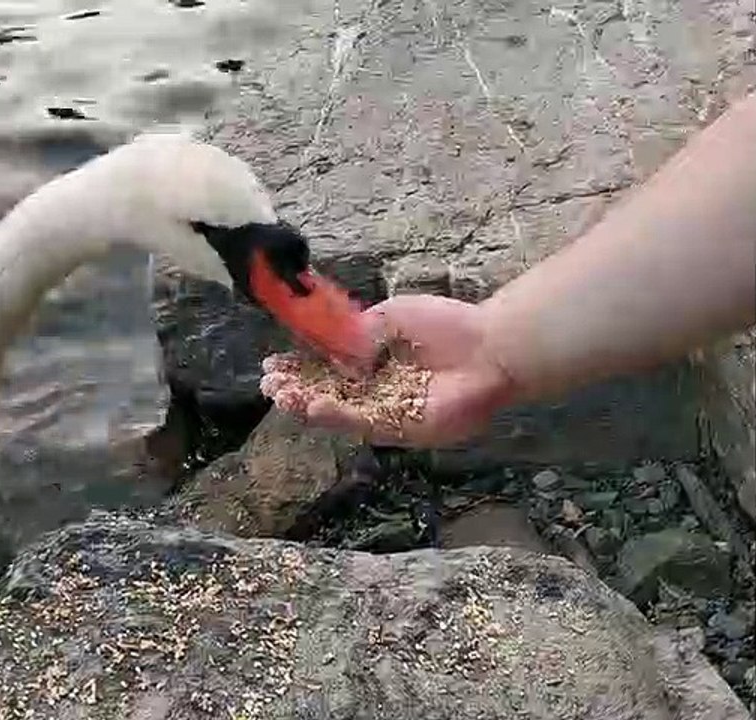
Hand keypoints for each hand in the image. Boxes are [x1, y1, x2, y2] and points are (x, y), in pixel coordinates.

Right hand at [262, 294, 518, 446]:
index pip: (325, 367)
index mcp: (370, 360)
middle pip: (326, 393)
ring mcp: (386, 411)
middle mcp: (374, 389)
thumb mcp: (388, 318)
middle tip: (269, 384)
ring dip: (307, 405)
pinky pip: (363, 425)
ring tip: (281, 397)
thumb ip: (356, 333)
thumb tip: (328, 350)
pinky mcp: (402, 429)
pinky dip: (338, 418)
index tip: (272, 362)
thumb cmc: (444, 325)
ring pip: (339, 413)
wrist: (488, 348)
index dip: (299, 366)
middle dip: (295, 389)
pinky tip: (315, 407)